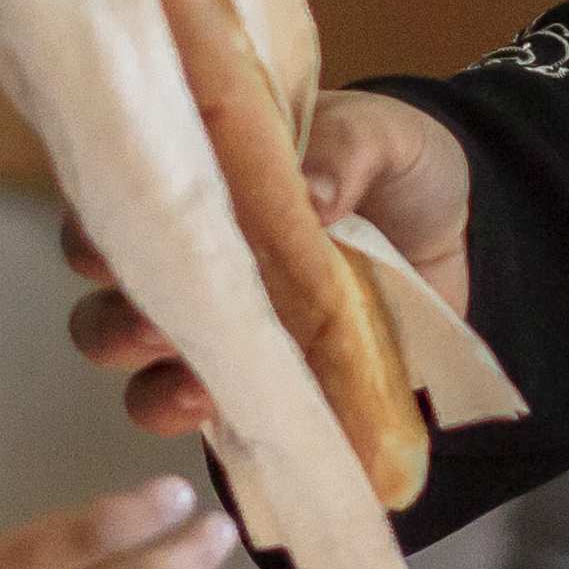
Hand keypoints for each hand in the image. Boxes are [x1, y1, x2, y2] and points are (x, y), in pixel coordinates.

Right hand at [64, 92, 472, 441]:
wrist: (465, 234)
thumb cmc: (399, 168)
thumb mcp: (381, 136)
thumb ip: (345, 149)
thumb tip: (311, 191)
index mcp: (197, 191)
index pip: (117, 209)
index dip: (103, 229)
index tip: (132, 239)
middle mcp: (191, 269)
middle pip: (105, 305)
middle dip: (119, 322)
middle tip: (162, 324)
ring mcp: (223, 338)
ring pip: (141, 378)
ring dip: (155, 386)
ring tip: (201, 386)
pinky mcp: (266, 390)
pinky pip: (216, 425)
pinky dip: (221, 433)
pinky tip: (246, 424)